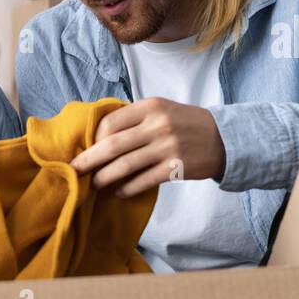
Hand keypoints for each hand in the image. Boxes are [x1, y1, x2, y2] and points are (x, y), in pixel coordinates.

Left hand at [69, 97, 225, 197]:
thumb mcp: (161, 110)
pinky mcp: (175, 168)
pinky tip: (118, 192)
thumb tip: (97, 137)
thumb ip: (134, 119)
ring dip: (104, 177)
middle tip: (74, 170)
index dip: (95, 138)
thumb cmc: (185, 124)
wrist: (224, 139)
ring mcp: (167, 147)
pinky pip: (142, 181)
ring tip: (93, 184)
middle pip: (112, 145)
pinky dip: (126, 188)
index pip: (111, 122)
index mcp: (150, 107)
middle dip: (89, 160)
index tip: (88, 148)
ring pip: (125, 166)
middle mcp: (158, 125)